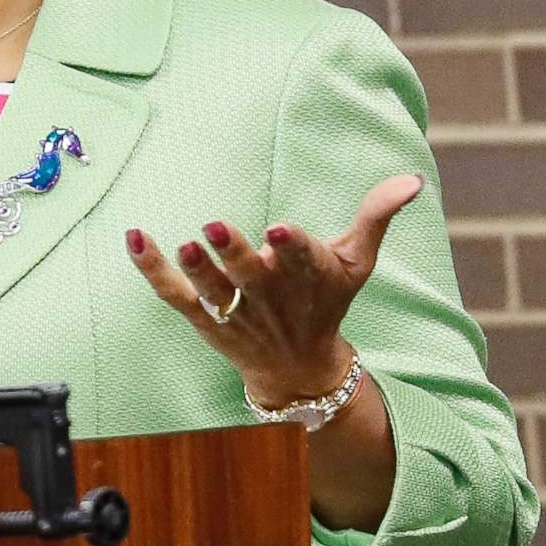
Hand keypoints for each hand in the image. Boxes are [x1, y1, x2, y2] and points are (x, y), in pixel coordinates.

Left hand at [126, 173, 422, 409]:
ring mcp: (234, 311)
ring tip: (185, 245)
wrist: (298, 367)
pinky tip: (134, 239)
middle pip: (251, 278)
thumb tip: (411, 177)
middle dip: (235, 256)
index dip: (292, 248)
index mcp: (308, 279)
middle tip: (215, 227)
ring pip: (213, 293)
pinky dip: (152, 270)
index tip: (281, 229)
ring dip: (197, 270)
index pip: (302, 262)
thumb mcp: (356, 261)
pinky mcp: (203, 320)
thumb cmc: (326, 301)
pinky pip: (173, 295)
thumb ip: (377, 216)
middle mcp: (269, 298)